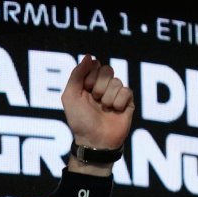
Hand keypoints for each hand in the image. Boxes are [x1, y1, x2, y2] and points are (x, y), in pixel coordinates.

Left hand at [62, 55, 134, 176]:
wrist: (95, 140)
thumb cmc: (80, 120)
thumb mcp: (70, 97)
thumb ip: (76, 75)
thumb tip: (89, 56)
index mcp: (88, 83)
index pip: (95, 65)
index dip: (90, 76)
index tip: (85, 89)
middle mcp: (102, 86)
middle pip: (107, 69)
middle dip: (99, 86)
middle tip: (95, 100)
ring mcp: (115, 94)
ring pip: (116, 81)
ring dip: (107, 97)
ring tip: (104, 109)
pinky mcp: (127, 101)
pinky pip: (126, 91)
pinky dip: (118, 102)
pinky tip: (115, 111)